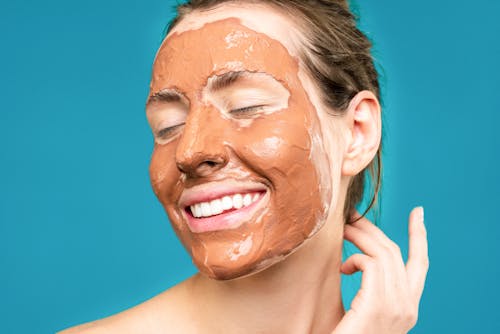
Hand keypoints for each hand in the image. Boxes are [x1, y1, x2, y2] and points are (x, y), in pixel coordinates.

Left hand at [333, 207, 428, 333]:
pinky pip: (370, 264)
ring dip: (359, 237)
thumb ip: (372, 287)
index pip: (420, 264)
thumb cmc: (348, 333)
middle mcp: (408, 306)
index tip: (418, 212)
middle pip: (395, 252)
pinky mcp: (378, 306)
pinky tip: (342, 267)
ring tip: (341, 232)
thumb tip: (359, 257)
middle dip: (372, 230)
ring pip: (382, 253)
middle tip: (351, 217)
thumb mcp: (367, 309)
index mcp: (408, 306)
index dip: (419, 236)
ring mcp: (396, 307)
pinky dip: (354, 258)